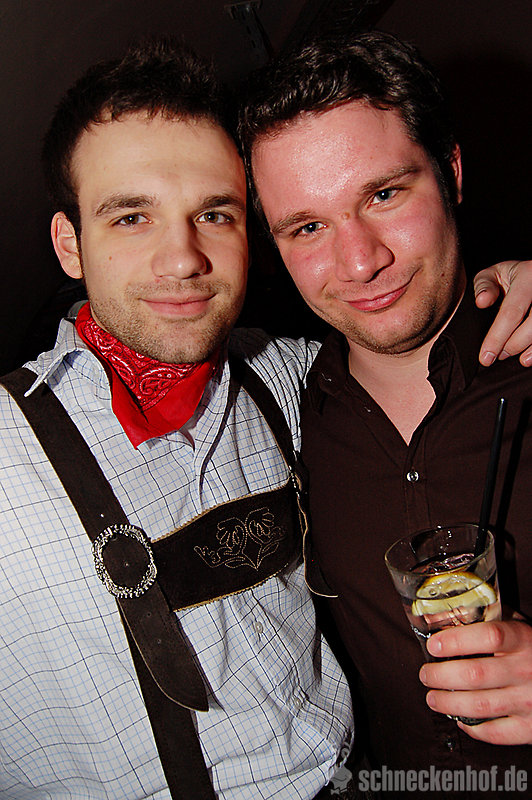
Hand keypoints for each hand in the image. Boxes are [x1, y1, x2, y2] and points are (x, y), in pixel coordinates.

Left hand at [419, 617, 531, 744]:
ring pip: (481, 705)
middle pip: (477, 674)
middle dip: (442, 675)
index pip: (489, 636)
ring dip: (449, 702)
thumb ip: (491, 620)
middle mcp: (527, 670)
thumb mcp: (520, 627)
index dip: (457, 640)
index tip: (434, 645)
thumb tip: (445, 614)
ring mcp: (529, 701)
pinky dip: (473, 728)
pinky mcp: (530, 728)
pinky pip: (496, 733)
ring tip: (433, 697)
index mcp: (524, 640)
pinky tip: (460, 719)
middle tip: (426, 674)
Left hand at [474, 260, 531, 366]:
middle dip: (513, 346)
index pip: (511, 312)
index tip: (485, 357)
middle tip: (498, 355)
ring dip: (527, 349)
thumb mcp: (496, 274)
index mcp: (528, 276)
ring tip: (511, 355)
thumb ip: (484, 286)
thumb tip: (482, 302)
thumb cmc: (514, 276)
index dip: (497, 337)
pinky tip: (528, 357)